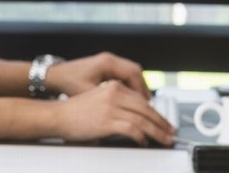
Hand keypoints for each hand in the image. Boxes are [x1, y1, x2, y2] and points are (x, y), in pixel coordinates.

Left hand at [45, 52, 150, 98]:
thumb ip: (107, 99)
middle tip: (148, 104)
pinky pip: (123, 74)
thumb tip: (124, 110)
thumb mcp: (88, 93)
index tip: (146, 104)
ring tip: (141, 103)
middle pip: (135, 71)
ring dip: (136, 86)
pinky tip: (129, 98)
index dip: (141, 89)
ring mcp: (107, 62)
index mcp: (107, 62)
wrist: (54, 76)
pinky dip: (129, 85)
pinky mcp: (105, 67)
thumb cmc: (68, 83)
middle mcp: (109, 59)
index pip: (133, 73)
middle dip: (142, 87)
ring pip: (130, 72)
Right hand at [50, 80, 175, 145]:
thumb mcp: (99, 98)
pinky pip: (132, 130)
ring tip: (164, 139)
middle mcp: (114, 94)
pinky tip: (143, 141)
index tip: (164, 122)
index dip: (157, 113)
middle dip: (162, 123)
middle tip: (170, 132)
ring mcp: (111, 108)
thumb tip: (135, 115)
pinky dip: (141, 137)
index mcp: (114, 87)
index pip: (143, 100)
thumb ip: (117, 102)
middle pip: (146, 109)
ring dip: (157, 132)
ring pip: (143, 120)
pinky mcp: (107, 122)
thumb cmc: (75, 110)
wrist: (57, 115)